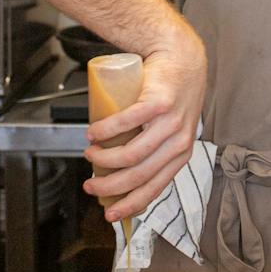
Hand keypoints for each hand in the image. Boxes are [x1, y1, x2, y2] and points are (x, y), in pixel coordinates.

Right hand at [82, 39, 207, 221]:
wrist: (180, 57)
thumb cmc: (171, 94)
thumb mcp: (171, 129)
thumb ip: (156, 149)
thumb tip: (121, 174)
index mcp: (181, 153)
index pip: (155, 188)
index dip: (130, 204)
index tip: (109, 214)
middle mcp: (179, 141)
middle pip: (138, 175)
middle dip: (109, 186)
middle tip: (90, 185)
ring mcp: (171, 122)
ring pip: (131, 153)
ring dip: (103, 159)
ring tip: (89, 152)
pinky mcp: (159, 102)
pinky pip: (127, 122)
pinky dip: (105, 131)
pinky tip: (93, 133)